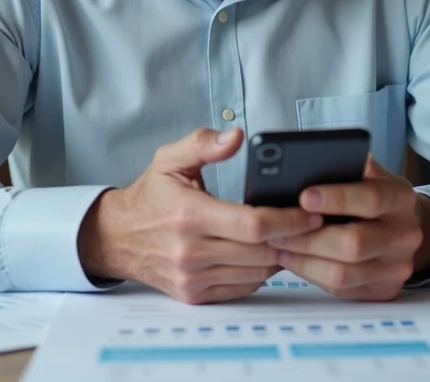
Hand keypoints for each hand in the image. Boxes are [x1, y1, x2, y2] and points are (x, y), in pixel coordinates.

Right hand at [78, 128, 322, 303]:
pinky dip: (260, 272)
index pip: (253, 224)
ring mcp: (192, 278)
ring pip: (257, 273)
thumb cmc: (149, 196)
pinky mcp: (194, 295)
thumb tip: (236, 135)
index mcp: (189, 214)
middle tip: (313, 224)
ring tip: (293, 237)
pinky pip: (243, 288)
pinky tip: (265, 253)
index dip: (289, 220)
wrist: (116, 237)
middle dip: (293, 238)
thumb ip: (203, 143)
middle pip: (261, 251)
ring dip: (279, 256)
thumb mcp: (170, 159)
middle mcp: (190, 251)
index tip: (311, 212)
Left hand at [268, 157, 429, 300]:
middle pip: (354, 243)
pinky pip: (341, 289)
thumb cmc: (373, 194)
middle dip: (309, 238)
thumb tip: (303, 164)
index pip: (371, 199)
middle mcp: (405, 234)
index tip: (304, 197)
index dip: (336, 198)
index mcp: (400, 197)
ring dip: (304, 261)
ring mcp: (397, 266)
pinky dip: (312, 275)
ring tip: (280, 246)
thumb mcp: (367, 173)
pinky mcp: (384, 289)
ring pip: (343, 273)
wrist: (402, 226)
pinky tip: (295, 260)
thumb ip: (343, 166)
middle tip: (278, 230)